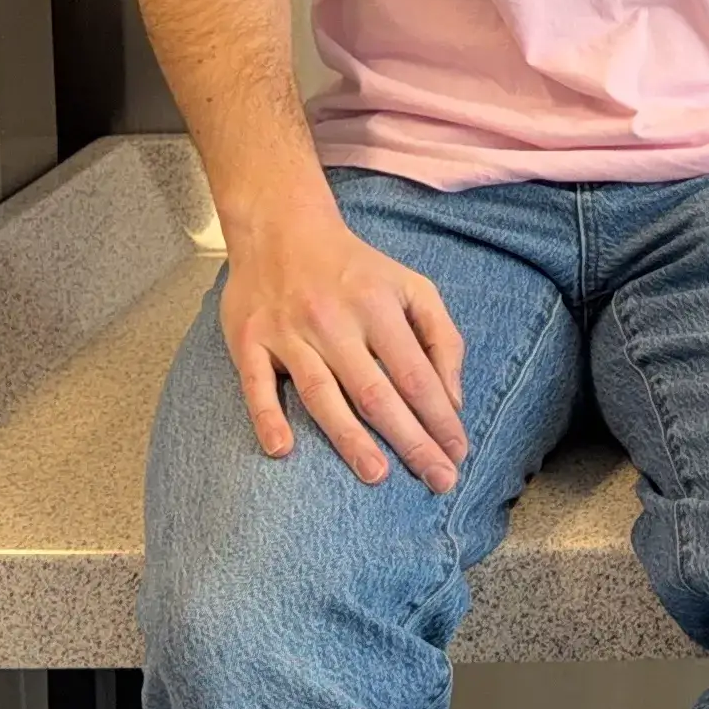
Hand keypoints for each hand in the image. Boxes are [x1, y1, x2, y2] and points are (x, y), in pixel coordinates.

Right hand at [218, 206, 469, 488]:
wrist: (280, 227)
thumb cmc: (356, 269)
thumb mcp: (412, 286)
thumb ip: (442, 338)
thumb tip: (453, 400)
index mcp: (378, 306)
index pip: (416, 374)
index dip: (439, 417)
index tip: (458, 454)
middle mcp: (334, 321)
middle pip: (376, 392)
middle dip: (410, 440)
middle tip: (437, 481)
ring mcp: (288, 332)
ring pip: (322, 394)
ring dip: (349, 438)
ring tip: (377, 475)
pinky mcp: (249, 340)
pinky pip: (256, 384)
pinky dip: (267, 416)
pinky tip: (282, 449)